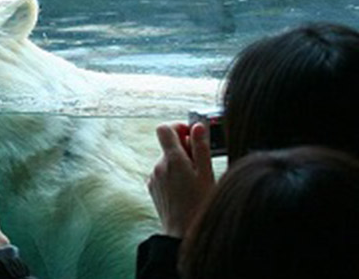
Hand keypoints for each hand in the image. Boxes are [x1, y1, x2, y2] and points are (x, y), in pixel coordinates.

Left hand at [149, 123, 214, 237]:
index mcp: (173, 160)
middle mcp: (159, 166)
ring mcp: (153, 177)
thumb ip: (201, 148)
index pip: (165, 129)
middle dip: (185, 149)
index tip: (192, 134)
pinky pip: (163, 173)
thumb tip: (198, 126)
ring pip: (167, 161)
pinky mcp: (152, 188)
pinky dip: (174, 175)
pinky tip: (185, 189)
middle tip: (202, 163)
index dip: (178, 127)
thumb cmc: (199, 205)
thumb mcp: (206, 174)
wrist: (182, 233)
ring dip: (181, 164)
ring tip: (196, 180)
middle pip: (169, 146)